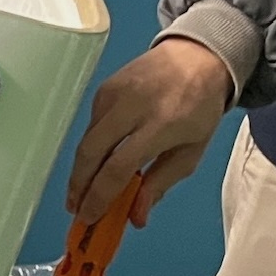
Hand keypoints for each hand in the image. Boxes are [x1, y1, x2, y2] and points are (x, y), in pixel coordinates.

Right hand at [67, 40, 231, 223]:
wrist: (197, 57)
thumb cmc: (199, 107)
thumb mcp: (191, 151)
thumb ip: (161, 183)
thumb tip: (135, 215)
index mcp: (160, 125)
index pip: (118, 167)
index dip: (99, 197)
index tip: (89, 218)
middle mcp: (132, 107)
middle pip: (91, 153)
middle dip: (79, 186)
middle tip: (76, 209)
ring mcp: (115, 94)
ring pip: (86, 140)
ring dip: (81, 171)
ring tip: (82, 193)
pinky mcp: (104, 88)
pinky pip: (91, 126)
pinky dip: (91, 148)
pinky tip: (96, 162)